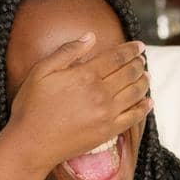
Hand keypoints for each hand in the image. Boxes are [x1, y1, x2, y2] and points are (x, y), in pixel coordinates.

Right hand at [2, 35, 152, 172]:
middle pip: (129, 73)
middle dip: (139, 63)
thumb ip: (68, 51)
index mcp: (85, 75)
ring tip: (146, 76)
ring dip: (144, 82)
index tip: (139, 46)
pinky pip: (134, 117)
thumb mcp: (42, 71)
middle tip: (142, 59)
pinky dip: (144, 107)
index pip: (116, 57)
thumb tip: (90, 36)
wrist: (31, 143)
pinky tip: (148, 101)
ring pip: (135, 93)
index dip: (131, 50)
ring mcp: (107, 113)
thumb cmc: (32, 105)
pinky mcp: (109, 131)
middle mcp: (101, 93)